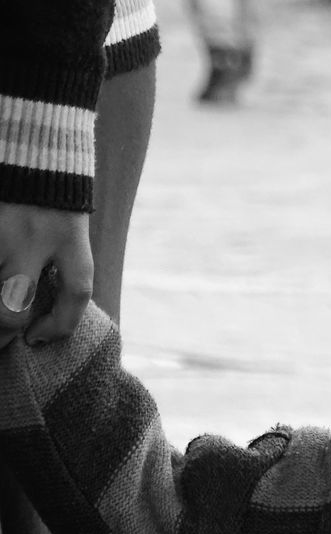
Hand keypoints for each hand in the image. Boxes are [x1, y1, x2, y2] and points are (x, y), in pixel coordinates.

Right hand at [0, 203, 92, 348]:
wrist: (31, 147)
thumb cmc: (50, 197)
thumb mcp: (70, 227)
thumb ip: (62, 263)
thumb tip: (37, 317)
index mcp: (70, 236)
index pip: (76, 292)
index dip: (60, 326)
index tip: (37, 338)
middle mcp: (32, 234)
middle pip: (14, 304)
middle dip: (4, 331)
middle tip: (0, 341)